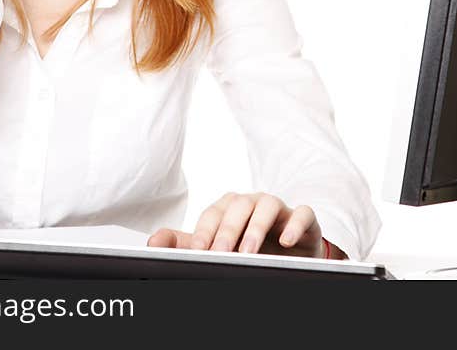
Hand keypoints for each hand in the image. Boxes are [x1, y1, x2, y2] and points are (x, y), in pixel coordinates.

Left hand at [147, 192, 323, 257]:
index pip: (213, 212)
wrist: (290, 254)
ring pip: (267, 205)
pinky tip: (287, 240)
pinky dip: (295, 224)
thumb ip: (184, 244)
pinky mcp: (303, 218)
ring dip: (256, 228)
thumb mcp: (216, 246)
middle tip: (221, 254)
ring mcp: (279, 208)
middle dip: (228, 231)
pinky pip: (302, 213)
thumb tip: (153, 241)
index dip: (205, 230)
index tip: (198, 250)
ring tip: (249, 252)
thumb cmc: (249, 246)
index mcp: (229, 207)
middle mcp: (252, 202)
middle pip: (238, 206)